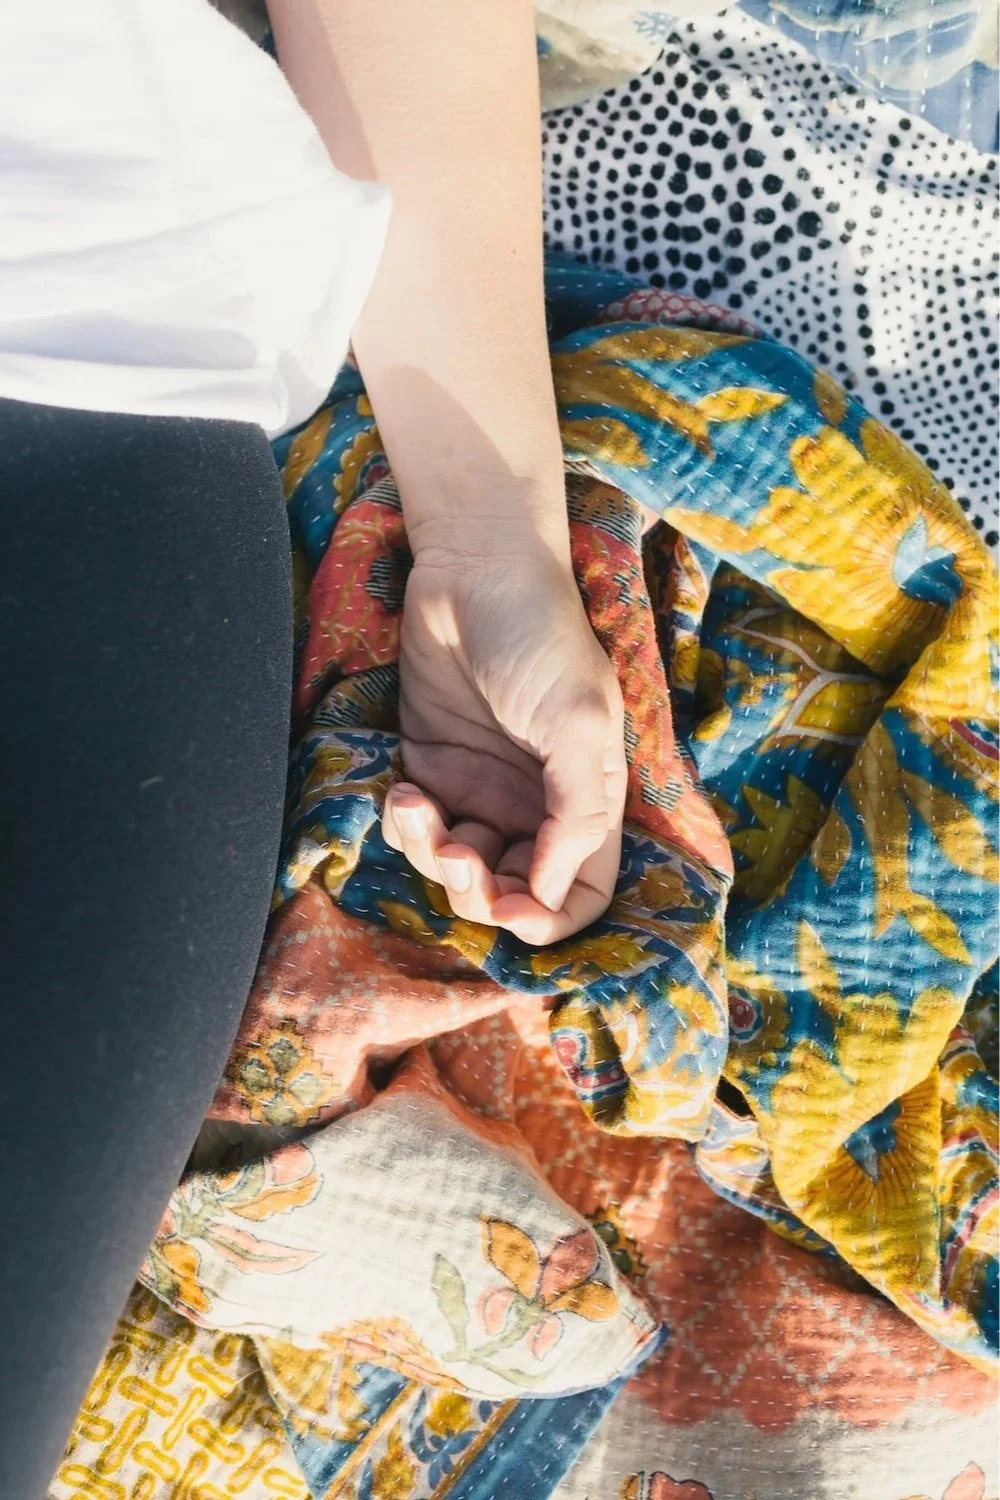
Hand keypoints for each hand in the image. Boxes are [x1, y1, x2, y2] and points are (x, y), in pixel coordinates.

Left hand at [381, 539, 626, 944]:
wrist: (472, 565)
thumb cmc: (539, 635)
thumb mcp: (579, 722)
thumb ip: (575, 814)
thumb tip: (549, 895)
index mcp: (587, 802)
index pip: (580, 895)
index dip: (549, 918)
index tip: (512, 907)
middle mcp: (536, 806)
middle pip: (511, 891)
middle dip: (479, 892)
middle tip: (455, 855)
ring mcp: (481, 790)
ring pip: (456, 868)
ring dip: (432, 857)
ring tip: (419, 809)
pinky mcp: (432, 769)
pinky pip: (416, 830)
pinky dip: (405, 827)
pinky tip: (403, 791)